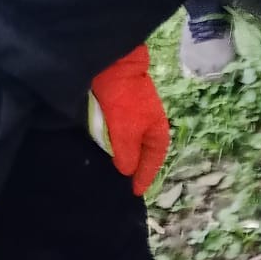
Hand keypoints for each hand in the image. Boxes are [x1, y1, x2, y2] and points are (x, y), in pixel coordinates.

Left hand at [90, 45, 170, 196]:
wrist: (114, 67)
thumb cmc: (126, 101)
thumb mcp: (126, 132)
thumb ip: (127, 155)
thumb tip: (126, 171)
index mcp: (157, 131)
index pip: (154, 161)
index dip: (145, 177)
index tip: (135, 193)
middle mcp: (148, 125)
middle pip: (142, 153)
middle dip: (134, 169)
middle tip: (122, 186)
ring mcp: (133, 117)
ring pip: (129, 144)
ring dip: (122, 157)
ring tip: (110, 172)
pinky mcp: (118, 110)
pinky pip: (116, 135)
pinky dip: (112, 145)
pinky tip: (103, 151)